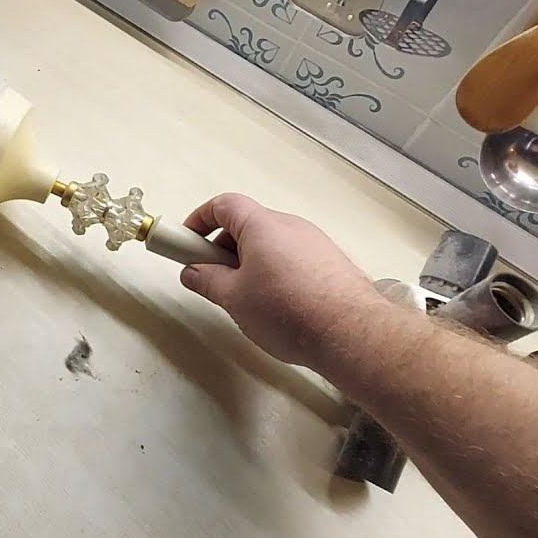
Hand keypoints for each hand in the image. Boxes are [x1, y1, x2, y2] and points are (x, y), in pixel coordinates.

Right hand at [179, 193, 382, 366]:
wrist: (350, 332)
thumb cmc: (288, 310)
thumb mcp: (234, 298)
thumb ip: (207, 281)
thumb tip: (193, 272)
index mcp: (262, 225)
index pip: (224, 205)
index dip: (200, 219)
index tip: (187, 240)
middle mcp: (290, 225)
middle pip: (248, 224)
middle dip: (223, 247)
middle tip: (213, 277)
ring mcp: (314, 242)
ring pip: (271, 243)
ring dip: (250, 262)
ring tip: (246, 298)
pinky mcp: (331, 262)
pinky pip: (293, 257)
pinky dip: (275, 271)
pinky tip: (277, 305)